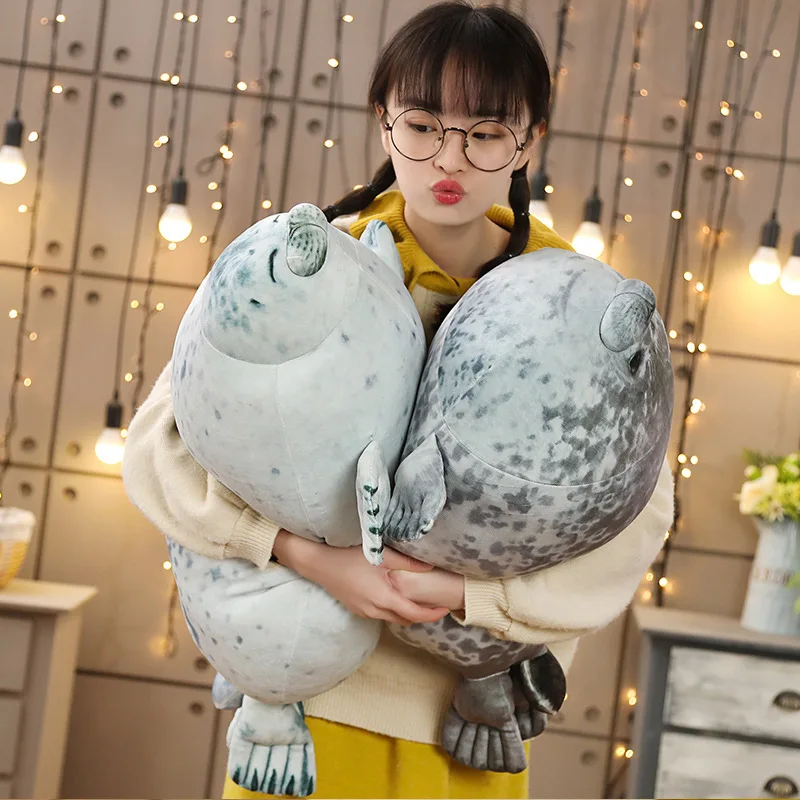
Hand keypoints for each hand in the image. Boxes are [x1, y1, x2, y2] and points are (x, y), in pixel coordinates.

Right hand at [272, 531, 449, 625]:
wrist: (317, 563)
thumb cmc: (348, 556)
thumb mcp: (381, 555)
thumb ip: (407, 563)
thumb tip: (430, 567)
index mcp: (384, 598)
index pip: (415, 614)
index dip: (432, 614)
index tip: (445, 608)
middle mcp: (375, 610)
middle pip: (405, 620)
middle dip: (422, 614)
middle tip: (434, 602)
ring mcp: (364, 611)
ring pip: (392, 618)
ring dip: (406, 613)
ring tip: (417, 598)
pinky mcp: (356, 608)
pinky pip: (380, 614)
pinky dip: (392, 609)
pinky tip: (394, 595)